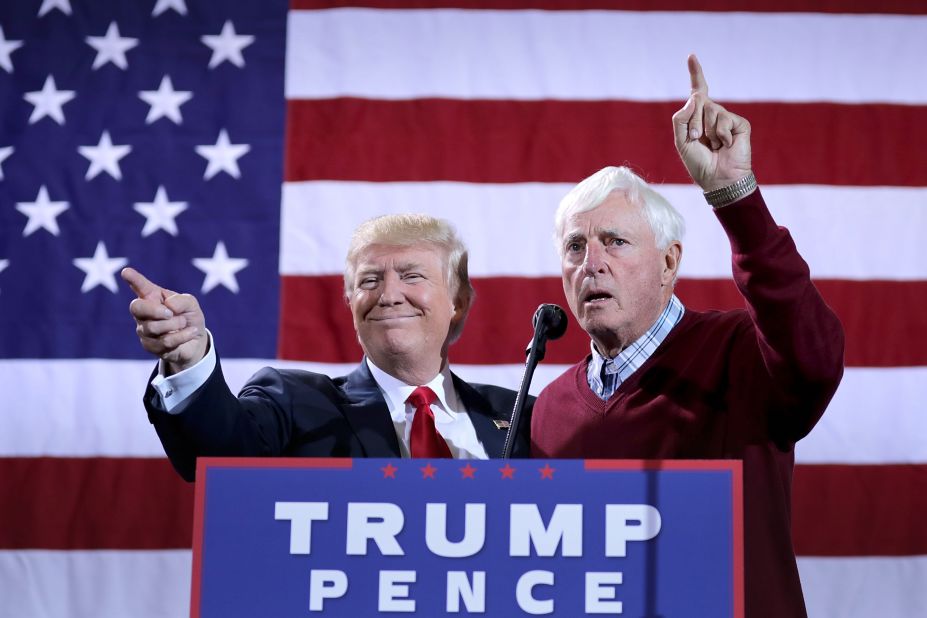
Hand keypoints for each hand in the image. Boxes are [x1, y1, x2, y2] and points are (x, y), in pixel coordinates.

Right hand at [121, 267, 207, 374]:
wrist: (196, 341)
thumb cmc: (188, 316)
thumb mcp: (191, 304)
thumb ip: (181, 300)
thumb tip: (168, 305)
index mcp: (152, 297)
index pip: (140, 286)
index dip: (133, 279)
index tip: (126, 271)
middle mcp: (144, 313)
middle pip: (137, 308)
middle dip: (154, 310)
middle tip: (170, 313)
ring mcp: (144, 330)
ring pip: (153, 327)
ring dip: (175, 324)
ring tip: (184, 323)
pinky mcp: (150, 346)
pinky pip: (166, 341)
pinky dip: (183, 335)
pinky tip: (191, 332)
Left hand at [672, 55, 751, 191]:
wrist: (718, 180)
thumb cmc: (699, 163)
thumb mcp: (681, 142)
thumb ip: (681, 119)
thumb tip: (696, 97)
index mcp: (698, 118)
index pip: (698, 92)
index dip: (696, 74)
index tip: (692, 56)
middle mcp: (713, 115)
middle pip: (699, 102)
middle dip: (694, 123)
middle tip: (698, 141)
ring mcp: (727, 119)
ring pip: (711, 110)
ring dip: (707, 131)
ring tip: (713, 146)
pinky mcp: (740, 125)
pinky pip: (725, 119)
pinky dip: (721, 135)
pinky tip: (725, 145)